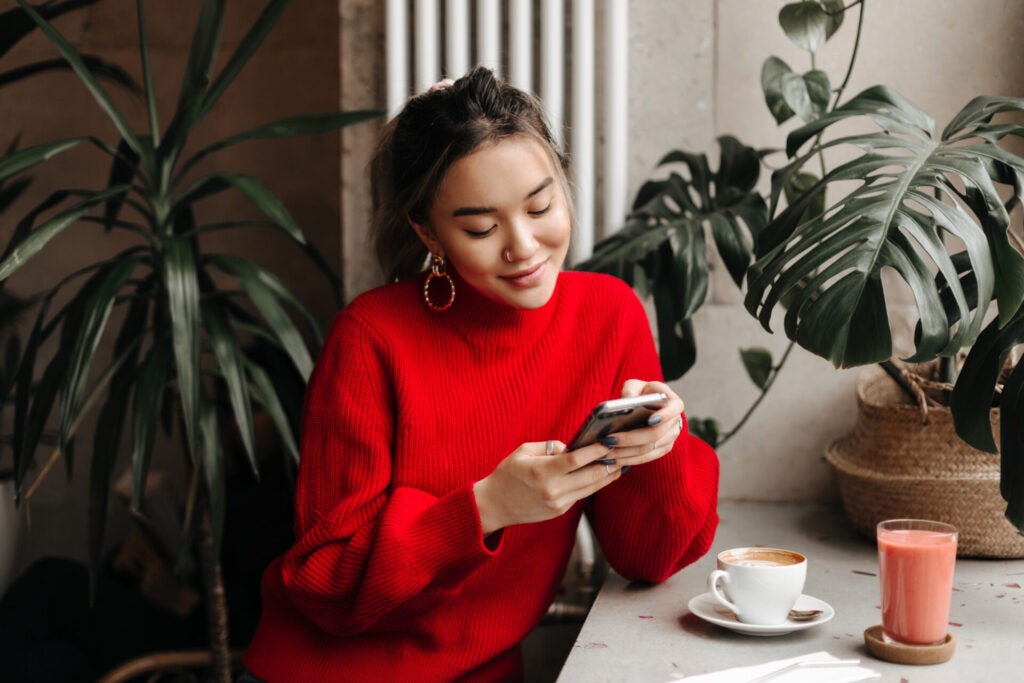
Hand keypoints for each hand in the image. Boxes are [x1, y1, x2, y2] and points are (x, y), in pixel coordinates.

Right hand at [473, 439, 621, 534]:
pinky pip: (582, 494)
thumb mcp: (524, 451)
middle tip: (623, 450)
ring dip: (608, 474)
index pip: (576, 460)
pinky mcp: (560, 511)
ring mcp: (558, 503)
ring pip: (591, 488)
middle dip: (609, 462)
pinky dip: (595, 483)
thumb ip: (551, 447)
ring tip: (621, 461)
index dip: (596, 450)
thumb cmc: (508, 473)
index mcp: (541, 472)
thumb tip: (574, 446)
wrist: (495, 505)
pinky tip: (603, 473)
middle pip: (590, 476)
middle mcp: (552, 490)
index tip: (610, 440)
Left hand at [599, 379, 685, 468]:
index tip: (650, 420)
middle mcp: (675, 423)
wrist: (647, 405)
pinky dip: (628, 460)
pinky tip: (612, 459)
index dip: (664, 416)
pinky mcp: (662, 450)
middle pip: (655, 434)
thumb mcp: (635, 385)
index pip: (674, 409)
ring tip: (605, 452)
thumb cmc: (640, 393)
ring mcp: (670, 439)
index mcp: (674, 403)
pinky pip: (645, 458)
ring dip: (625, 453)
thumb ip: (631, 390)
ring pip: (648, 450)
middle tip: (608, 439)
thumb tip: (627, 402)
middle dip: (630, 438)